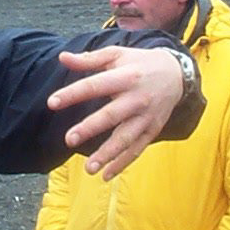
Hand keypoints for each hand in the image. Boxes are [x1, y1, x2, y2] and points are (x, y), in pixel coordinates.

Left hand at [47, 45, 183, 179]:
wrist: (178, 73)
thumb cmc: (140, 63)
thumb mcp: (116, 55)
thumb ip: (89, 59)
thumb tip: (62, 58)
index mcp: (126, 76)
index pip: (95, 85)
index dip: (73, 93)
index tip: (52, 102)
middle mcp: (137, 98)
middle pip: (111, 115)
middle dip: (90, 128)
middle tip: (69, 139)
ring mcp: (147, 116)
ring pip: (126, 138)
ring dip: (108, 154)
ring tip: (88, 168)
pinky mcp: (153, 130)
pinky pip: (137, 149)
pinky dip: (123, 163)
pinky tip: (106, 175)